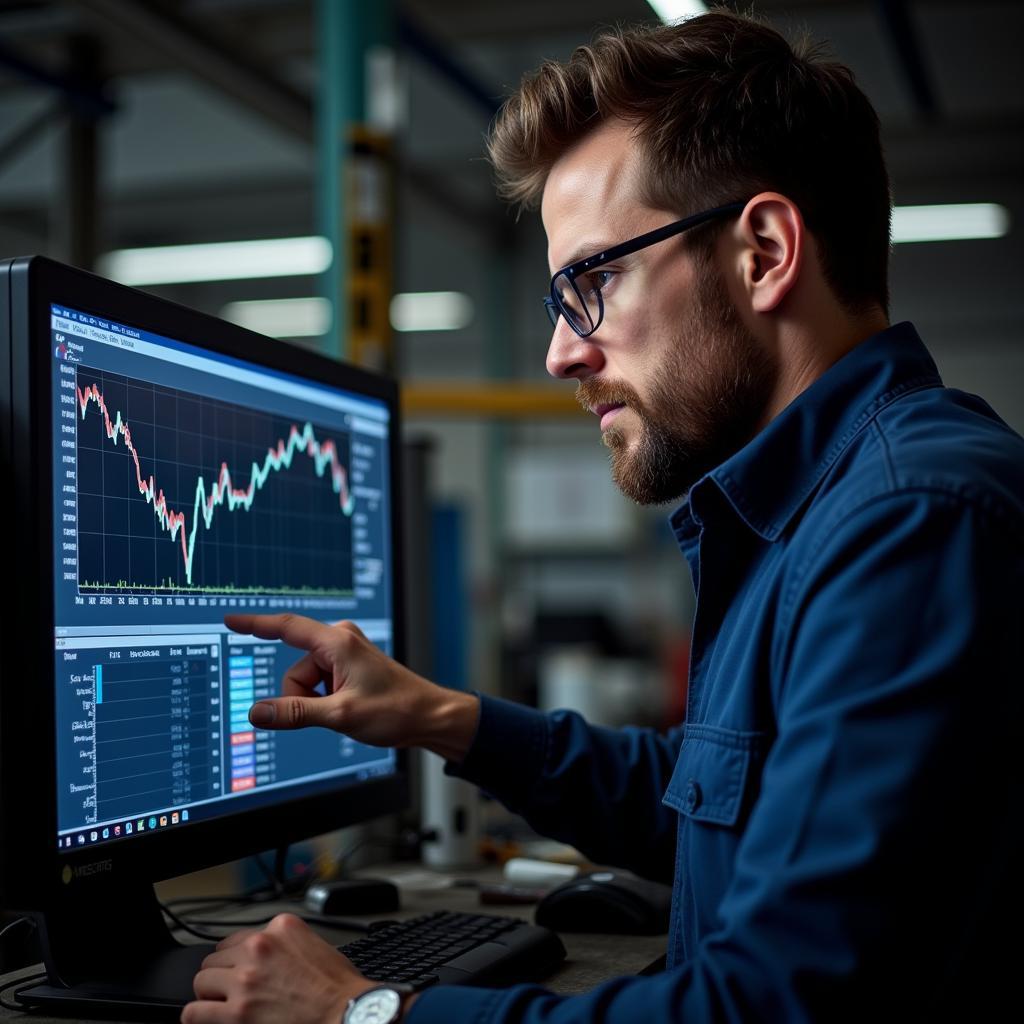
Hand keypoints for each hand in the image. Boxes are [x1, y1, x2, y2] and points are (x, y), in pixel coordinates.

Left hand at [182, 912, 370, 1023]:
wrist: (346, 1014)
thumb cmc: (338, 988)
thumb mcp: (315, 945)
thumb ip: (285, 944)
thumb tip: (264, 957)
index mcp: (280, 928)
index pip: (237, 937)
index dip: (237, 958)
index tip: (239, 970)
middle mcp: (259, 947)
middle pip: (216, 958)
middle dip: (223, 975)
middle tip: (234, 991)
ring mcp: (246, 979)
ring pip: (202, 981)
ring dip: (211, 994)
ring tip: (224, 1006)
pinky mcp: (237, 1011)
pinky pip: (194, 1012)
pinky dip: (197, 1016)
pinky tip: (207, 1019)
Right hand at [223, 613, 478, 759]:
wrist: (428, 716)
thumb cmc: (395, 710)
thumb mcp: (341, 715)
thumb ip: (296, 713)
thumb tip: (256, 713)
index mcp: (337, 642)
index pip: (286, 628)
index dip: (255, 625)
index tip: (231, 619)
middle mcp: (339, 641)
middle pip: (294, 670)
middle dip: (301, 696)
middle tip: (334, 711)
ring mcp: (344, 653)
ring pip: (304, 681)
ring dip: (315, 701)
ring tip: (348, 709)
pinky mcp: (347, 667)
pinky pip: (317, 685)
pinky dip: (324, 700)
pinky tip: (348, 707)